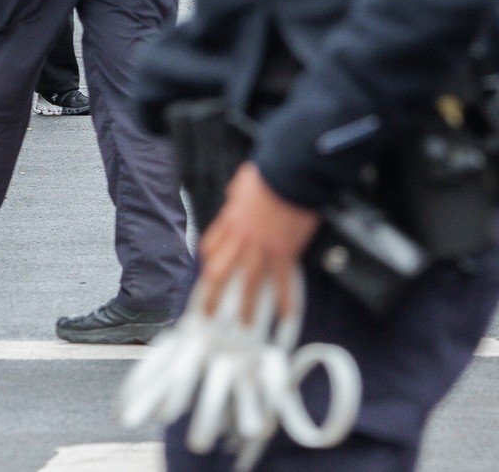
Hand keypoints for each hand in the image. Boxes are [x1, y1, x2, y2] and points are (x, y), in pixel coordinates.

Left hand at [196, 163, 319, 323]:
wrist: (291, 174)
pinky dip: (285, 300)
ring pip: (246, 285)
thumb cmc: (270, 174)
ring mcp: (261, 249)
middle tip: (208, 313)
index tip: (209, 271)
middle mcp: (240, 239)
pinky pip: (282, 281)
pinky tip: (287, 315)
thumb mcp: (243, 182)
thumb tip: (236, 195)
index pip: (210, 248)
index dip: (207, 262)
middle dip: (211, 296)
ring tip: (245, 324)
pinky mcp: (283, 253)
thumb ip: (236, 195)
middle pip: (218, 274)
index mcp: (229, 221)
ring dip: (245, 307)